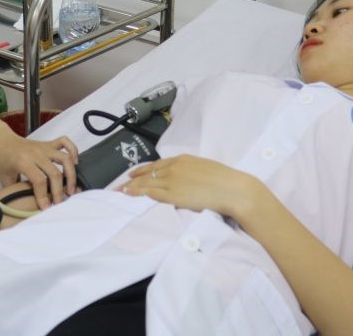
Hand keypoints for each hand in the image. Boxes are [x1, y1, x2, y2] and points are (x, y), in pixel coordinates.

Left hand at [0, 126, 77, 209]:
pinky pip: (65, 142)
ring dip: (71, 174)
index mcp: (22, 161)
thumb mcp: (4, 178)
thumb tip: (27, 208)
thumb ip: (16, 191)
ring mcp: (43, 146)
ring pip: (65, 158)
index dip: (44, 196)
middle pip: (54, 172)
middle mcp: (36, 152)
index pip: (39, 180)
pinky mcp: (48, 143)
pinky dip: (73, 151)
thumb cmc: (0, 160)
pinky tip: (75, 164)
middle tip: (59, 203)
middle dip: (58, 191)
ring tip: (70, 189)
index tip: (45, 208)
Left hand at [121, 154, 267, 221]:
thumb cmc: (225, 181)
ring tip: (119, 191)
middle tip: (120, 184)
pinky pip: (151, 193)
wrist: (232, 189)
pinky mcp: (173, 194)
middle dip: (133, 179)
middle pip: (148, 173)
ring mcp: (173, 180)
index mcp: (183, 159)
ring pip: (146, 183)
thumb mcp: (205, 168)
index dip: (143, 169)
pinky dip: (138, 193)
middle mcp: (174, 167)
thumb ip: (192, 171)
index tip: (133, 173)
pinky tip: (129, 193)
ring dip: (131, 187)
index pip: (157, 164)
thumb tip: (188, 179)